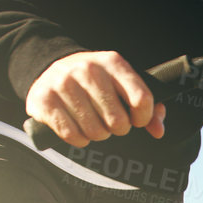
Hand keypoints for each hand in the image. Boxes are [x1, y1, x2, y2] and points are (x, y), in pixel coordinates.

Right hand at [25, 51, 165, 148]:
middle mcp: (88, 69)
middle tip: (109, 121)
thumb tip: (158, 131)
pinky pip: (72, 135)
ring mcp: (63, 83)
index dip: (143, 118)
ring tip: (92, 122)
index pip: (142, 99)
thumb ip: (148, 108)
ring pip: (95, 131)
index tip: (136, 119)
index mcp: (113, 62)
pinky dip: (78, 139)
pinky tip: (77, 127)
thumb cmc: (97, 84)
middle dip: (117, 128)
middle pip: (118, 121)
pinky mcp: (45, 100)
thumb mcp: (123, 86)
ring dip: (97, 134)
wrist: (52, 69)